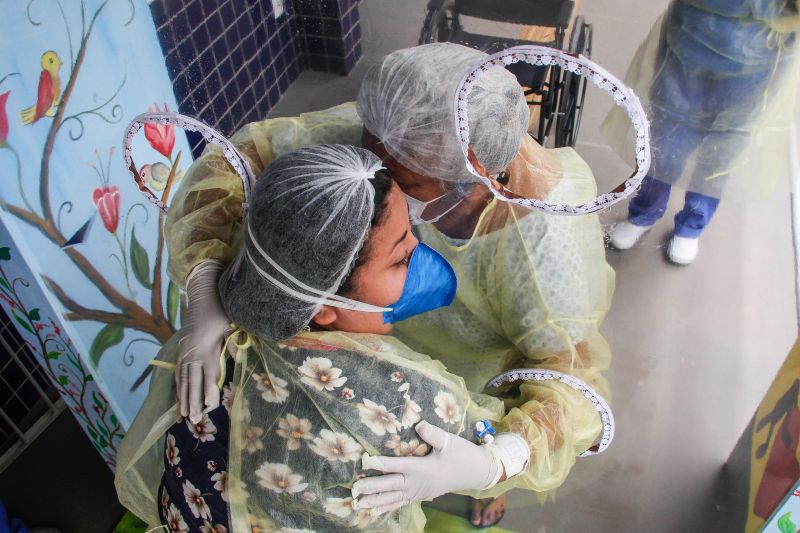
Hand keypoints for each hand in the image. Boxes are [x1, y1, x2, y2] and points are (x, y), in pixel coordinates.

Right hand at [177, 261, 230, 422]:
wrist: (204, 294)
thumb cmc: (222, 310)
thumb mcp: (232, 324)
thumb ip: (233, 342)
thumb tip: (237, 358)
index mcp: (207, 346)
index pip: (208, 373)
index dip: (208, 391)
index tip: (210, 407)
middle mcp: (193, 351)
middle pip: (191, 380)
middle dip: (193, 401)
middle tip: (194, 419)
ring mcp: (184, 350)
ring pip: (181, 378)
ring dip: (182, 397)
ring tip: (183, 415)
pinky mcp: (181, 349)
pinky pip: (177, 371)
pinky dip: (177, 386)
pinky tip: (178, 398)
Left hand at [351, 420, 501, 515]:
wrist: (476, 473)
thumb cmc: (462, 455)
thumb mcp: (449, 441)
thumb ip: (432, 433)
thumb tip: (419, 424)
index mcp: (421, 468)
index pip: (396, 465)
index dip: (380, 463)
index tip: (365, 461)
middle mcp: (417, 482)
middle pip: (390, 485)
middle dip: (372, 487)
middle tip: (355, 490)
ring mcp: (418, 491)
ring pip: (393, 498)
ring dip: (376, 501)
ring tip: (359, 505)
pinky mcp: (421, 495)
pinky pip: (401, 503)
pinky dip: (388, 507)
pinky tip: (376, 511)